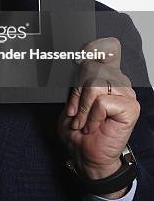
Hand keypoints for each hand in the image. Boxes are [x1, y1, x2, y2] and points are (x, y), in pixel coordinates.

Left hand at [58, 37, 139, 198]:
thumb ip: (75, 80)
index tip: (79, 55)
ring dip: (82, 107)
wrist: (85, 154)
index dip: (94, 46)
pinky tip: (94, 126)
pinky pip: (102, 102)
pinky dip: (91, 116)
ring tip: (84, 122)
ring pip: (95, 85)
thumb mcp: (70, 99)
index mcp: (104, 74)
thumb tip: (77, 60)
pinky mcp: (131, 107)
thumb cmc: (78, 129)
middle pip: (92, 67)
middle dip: (76, 92)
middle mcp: (117, 79)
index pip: (106, 47)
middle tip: (75, 112)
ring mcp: (126, 92)